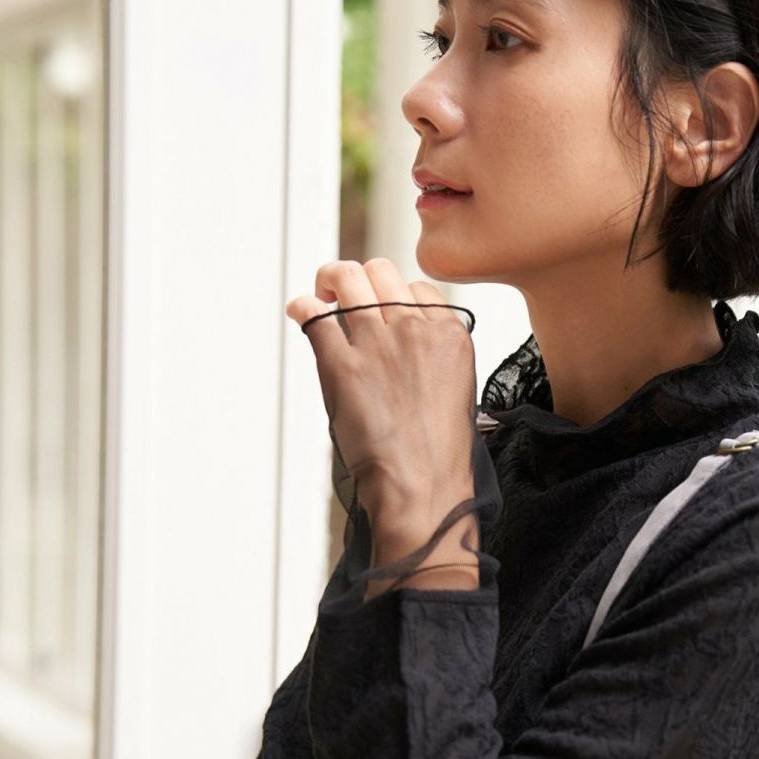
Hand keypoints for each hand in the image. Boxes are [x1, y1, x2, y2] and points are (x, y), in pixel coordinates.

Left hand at [285, 258, 476, 504]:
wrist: (423, 487)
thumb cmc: (440, 452)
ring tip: (321, 296)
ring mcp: (377, 344)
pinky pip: (313, 314)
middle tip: (344, 295)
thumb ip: (434, 356)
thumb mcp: (457, 390)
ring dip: (328, 280)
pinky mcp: (342, 364)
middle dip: (360, 278)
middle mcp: (415, 329)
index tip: (383, 313)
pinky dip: (302, 307)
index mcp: (450, 334)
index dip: (396, 297)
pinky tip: (301, 313)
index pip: (418, 288)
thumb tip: (407, 346)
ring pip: (347, 277)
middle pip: (381, 270)